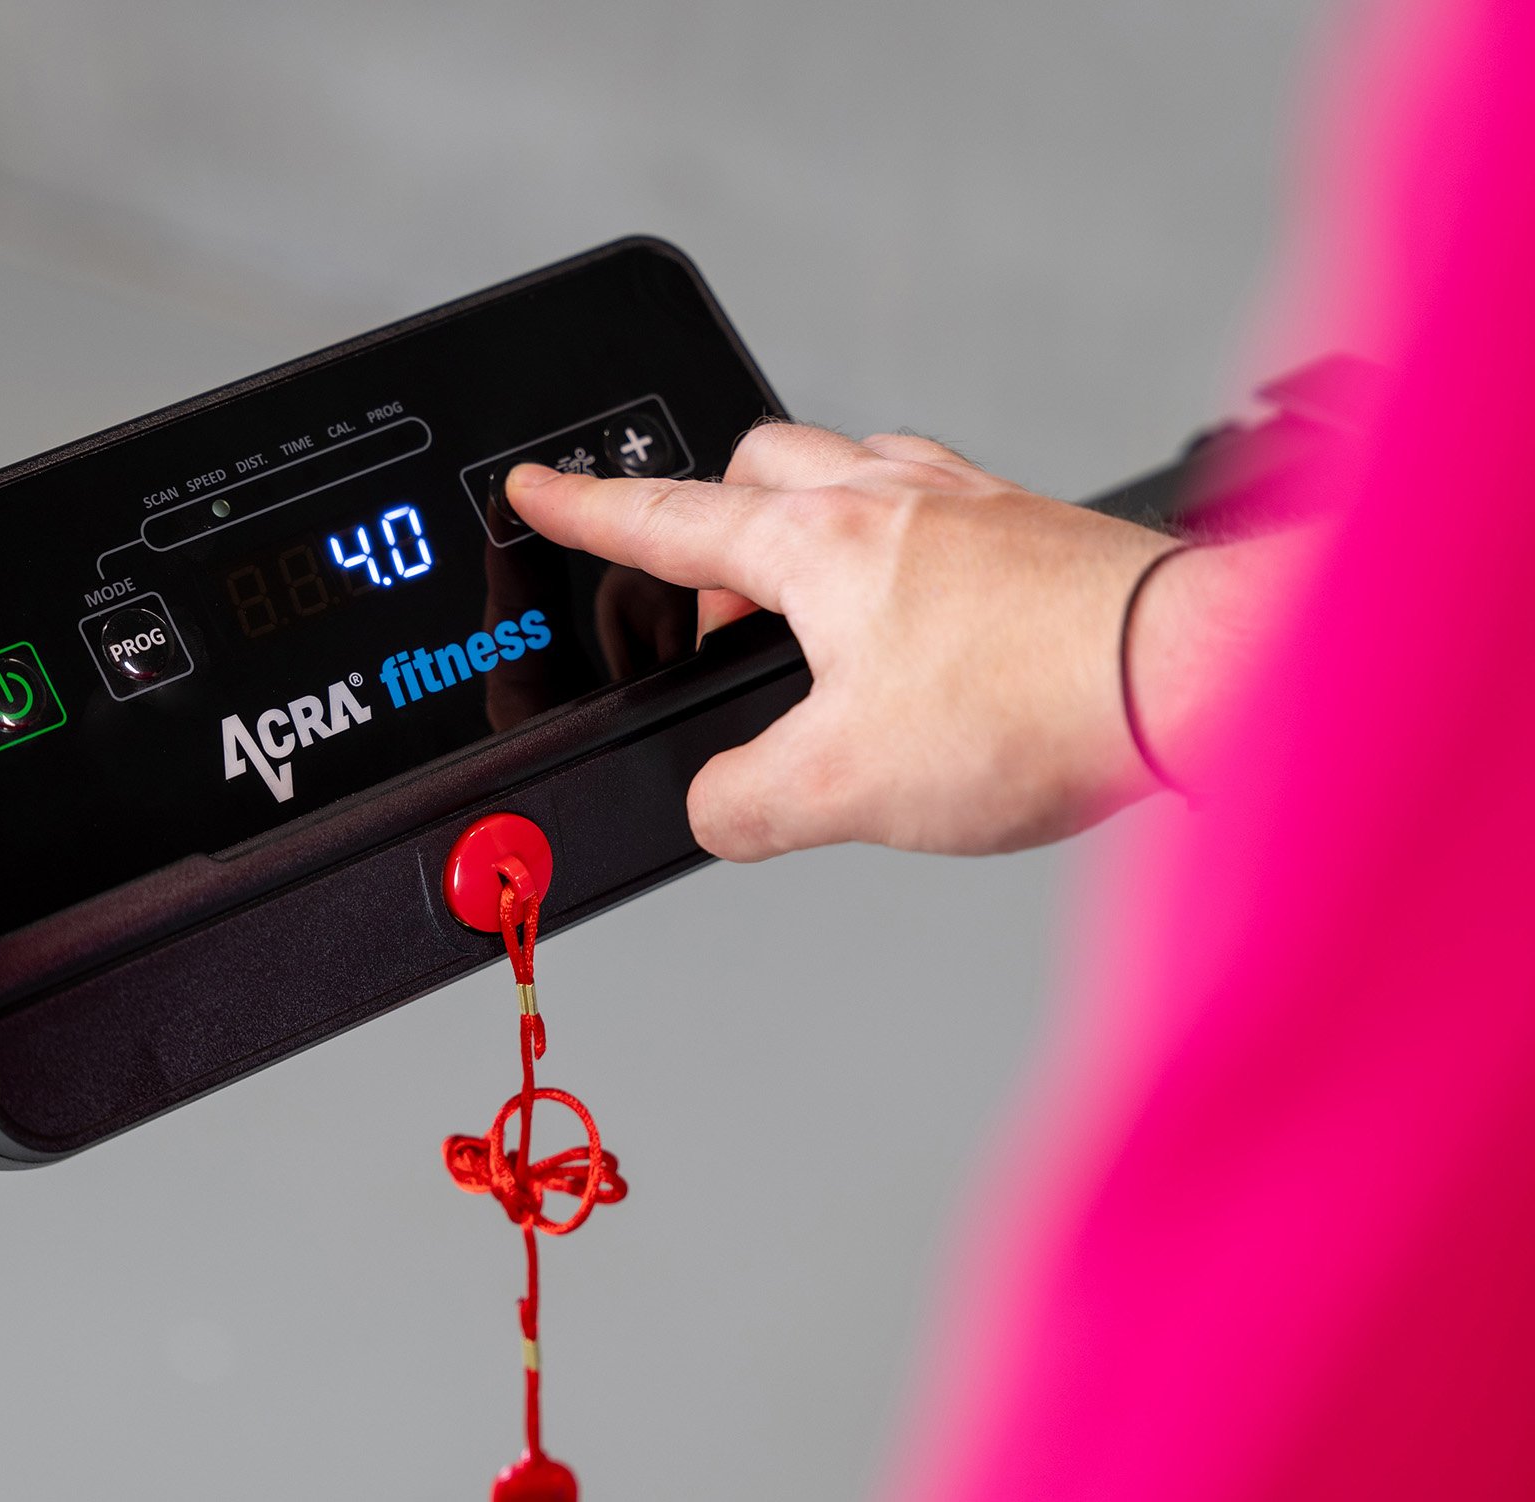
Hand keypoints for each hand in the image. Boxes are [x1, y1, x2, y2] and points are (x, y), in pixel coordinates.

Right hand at [505, 424, 1178, 859]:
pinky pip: (933, 506)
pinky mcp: (1034, 531)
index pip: (669, 518)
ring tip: (812, 623)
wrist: (1194, 676)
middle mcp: (891, 499)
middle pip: (760, 469)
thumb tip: (718, 810)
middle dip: (712, 524)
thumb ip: (746, 804)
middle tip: (710, 610)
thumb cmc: (1036, 705)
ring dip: (808, 532)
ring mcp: (969, 505)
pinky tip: (921, 620)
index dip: (587, 510)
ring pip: (850, 472)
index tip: (540, 488)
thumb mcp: (845, 788)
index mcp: (819, 546)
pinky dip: (897, 550)